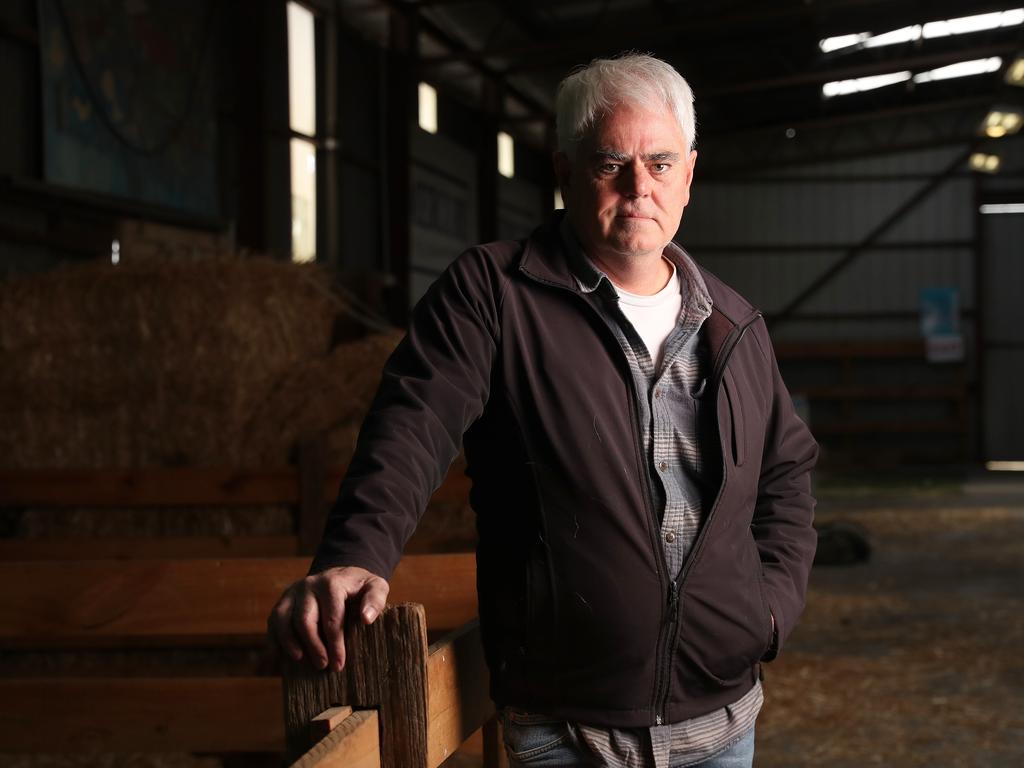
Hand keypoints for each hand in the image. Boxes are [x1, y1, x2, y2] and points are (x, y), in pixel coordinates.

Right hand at [265, 566, 389, 672]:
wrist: (341, 575)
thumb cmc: (360, 586)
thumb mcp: (376, 586)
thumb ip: (375, 599)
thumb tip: (366, 619)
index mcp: (332, 582)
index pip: (331, 617)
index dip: (334, 643)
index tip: (339, 664)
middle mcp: (309, 585)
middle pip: (305, 620)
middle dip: (313, 647)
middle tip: (323, 666)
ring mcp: (293, 592)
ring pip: (283, 620)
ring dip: (289, 644)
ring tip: (300, 661)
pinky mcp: (284, 600)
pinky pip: (273, 621)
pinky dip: (274, 640)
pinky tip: (278, 658)